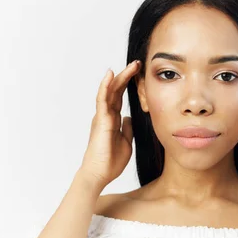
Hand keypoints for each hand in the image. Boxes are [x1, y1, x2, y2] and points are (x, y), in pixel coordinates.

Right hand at [79, 60, 142, 188]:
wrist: (100, 174)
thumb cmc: (111, 161)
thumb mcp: (126, 142)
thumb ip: (127, 128)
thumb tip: (129, 118)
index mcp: (113, 120)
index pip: (120, 97)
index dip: (128, 85)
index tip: (138, 73)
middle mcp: (106, 115)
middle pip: (116, 91)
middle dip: (126, 76)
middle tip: (137, 63)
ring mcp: (102, 117)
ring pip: (110, 92)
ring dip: (119, 77)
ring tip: (130, 65)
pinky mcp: (100, 120)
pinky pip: (103, 100)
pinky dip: (106, 86)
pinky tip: (110, 75)